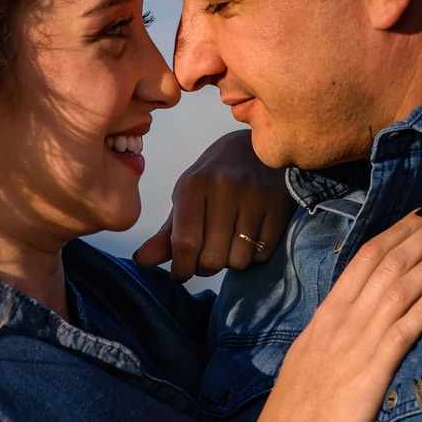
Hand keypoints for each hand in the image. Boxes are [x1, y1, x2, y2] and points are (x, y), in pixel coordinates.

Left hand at [133, 130, 294, 280]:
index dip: (181, 268)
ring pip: (238, 260)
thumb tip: (141, 262)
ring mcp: (256, 195)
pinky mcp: (280, 205)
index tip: (181, 272)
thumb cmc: (211, 180)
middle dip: (205, 267)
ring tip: (228, 244)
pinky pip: (262, 254)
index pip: (185, 243)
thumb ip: (166, 234)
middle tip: (205, 257)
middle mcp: (225, 187)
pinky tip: (248, 237)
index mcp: (194, 184)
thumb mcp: (185, 199)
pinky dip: (253, 255)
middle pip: (212, 258)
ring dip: (230, 262)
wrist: (252, 148)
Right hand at [218, 201, 421, 421]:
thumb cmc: (297, 416)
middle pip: (386, 261)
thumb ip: (338, 335)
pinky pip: (403, 329)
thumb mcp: (313, 361)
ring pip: (399, 287)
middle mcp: (340, 321)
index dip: (398, 231)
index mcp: (326, 315)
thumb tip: (364, 318)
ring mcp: (355, 344)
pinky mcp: (370, 372)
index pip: (365, 258)